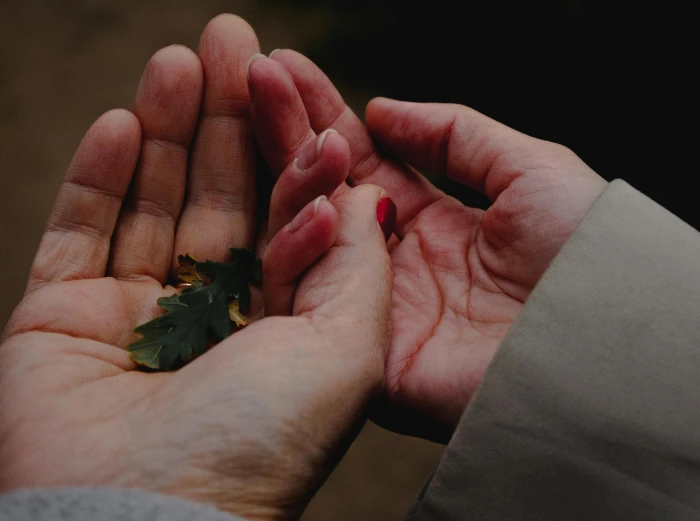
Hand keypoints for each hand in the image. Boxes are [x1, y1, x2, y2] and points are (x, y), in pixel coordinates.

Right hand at [0, 16, 391, 520]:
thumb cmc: (262, 449)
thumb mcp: (351, 354)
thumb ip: (362, 269)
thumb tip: (367, 198)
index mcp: (281, 327)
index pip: (288, 219)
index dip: (291, 149)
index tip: (294, 84)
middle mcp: (210, 321)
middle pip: (219, 198)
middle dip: (226, 119)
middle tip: (230, 39)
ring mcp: (134, 318)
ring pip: (150, 206)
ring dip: (164, 131)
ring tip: (180, 60)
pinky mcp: (62, 320)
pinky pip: (78, 236)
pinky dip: (95, 179)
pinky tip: (118, 123)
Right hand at [247, 50, 606, 435]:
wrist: (600, 342)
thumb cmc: (584, 254)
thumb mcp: (529, 170)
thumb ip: (453, 136)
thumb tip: (382, 109)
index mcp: (429, 222)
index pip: (359, 161)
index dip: (322, 115)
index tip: (282, 69)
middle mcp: (390, 262)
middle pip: (323, 190)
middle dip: (287, 130)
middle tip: (255, 74)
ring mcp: (370, 305)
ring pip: (305, 237)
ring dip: (290, 174)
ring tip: (278, 111)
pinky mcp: (361, 352)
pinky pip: (312, 297)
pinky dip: (298, 245)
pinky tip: (298, 190)